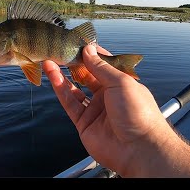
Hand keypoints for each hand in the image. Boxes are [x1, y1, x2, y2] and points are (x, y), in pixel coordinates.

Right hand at [43, 45, 189, 176]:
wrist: (139, 149)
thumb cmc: (138, 112)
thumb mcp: (120, 82)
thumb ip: (100, 66)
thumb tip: (87, 49)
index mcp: (121, 83)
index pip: (102, 63)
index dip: (90, 52)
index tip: (76, 41)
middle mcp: (107, 95)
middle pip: (86, 75)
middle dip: (73, 61)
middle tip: (59, 48)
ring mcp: (95, 109)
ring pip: (74, 88)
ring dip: (62, 73)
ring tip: (50, 57)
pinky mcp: (84, 122)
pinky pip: (69, 102)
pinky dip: (59, 88)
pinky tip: (52, 73)